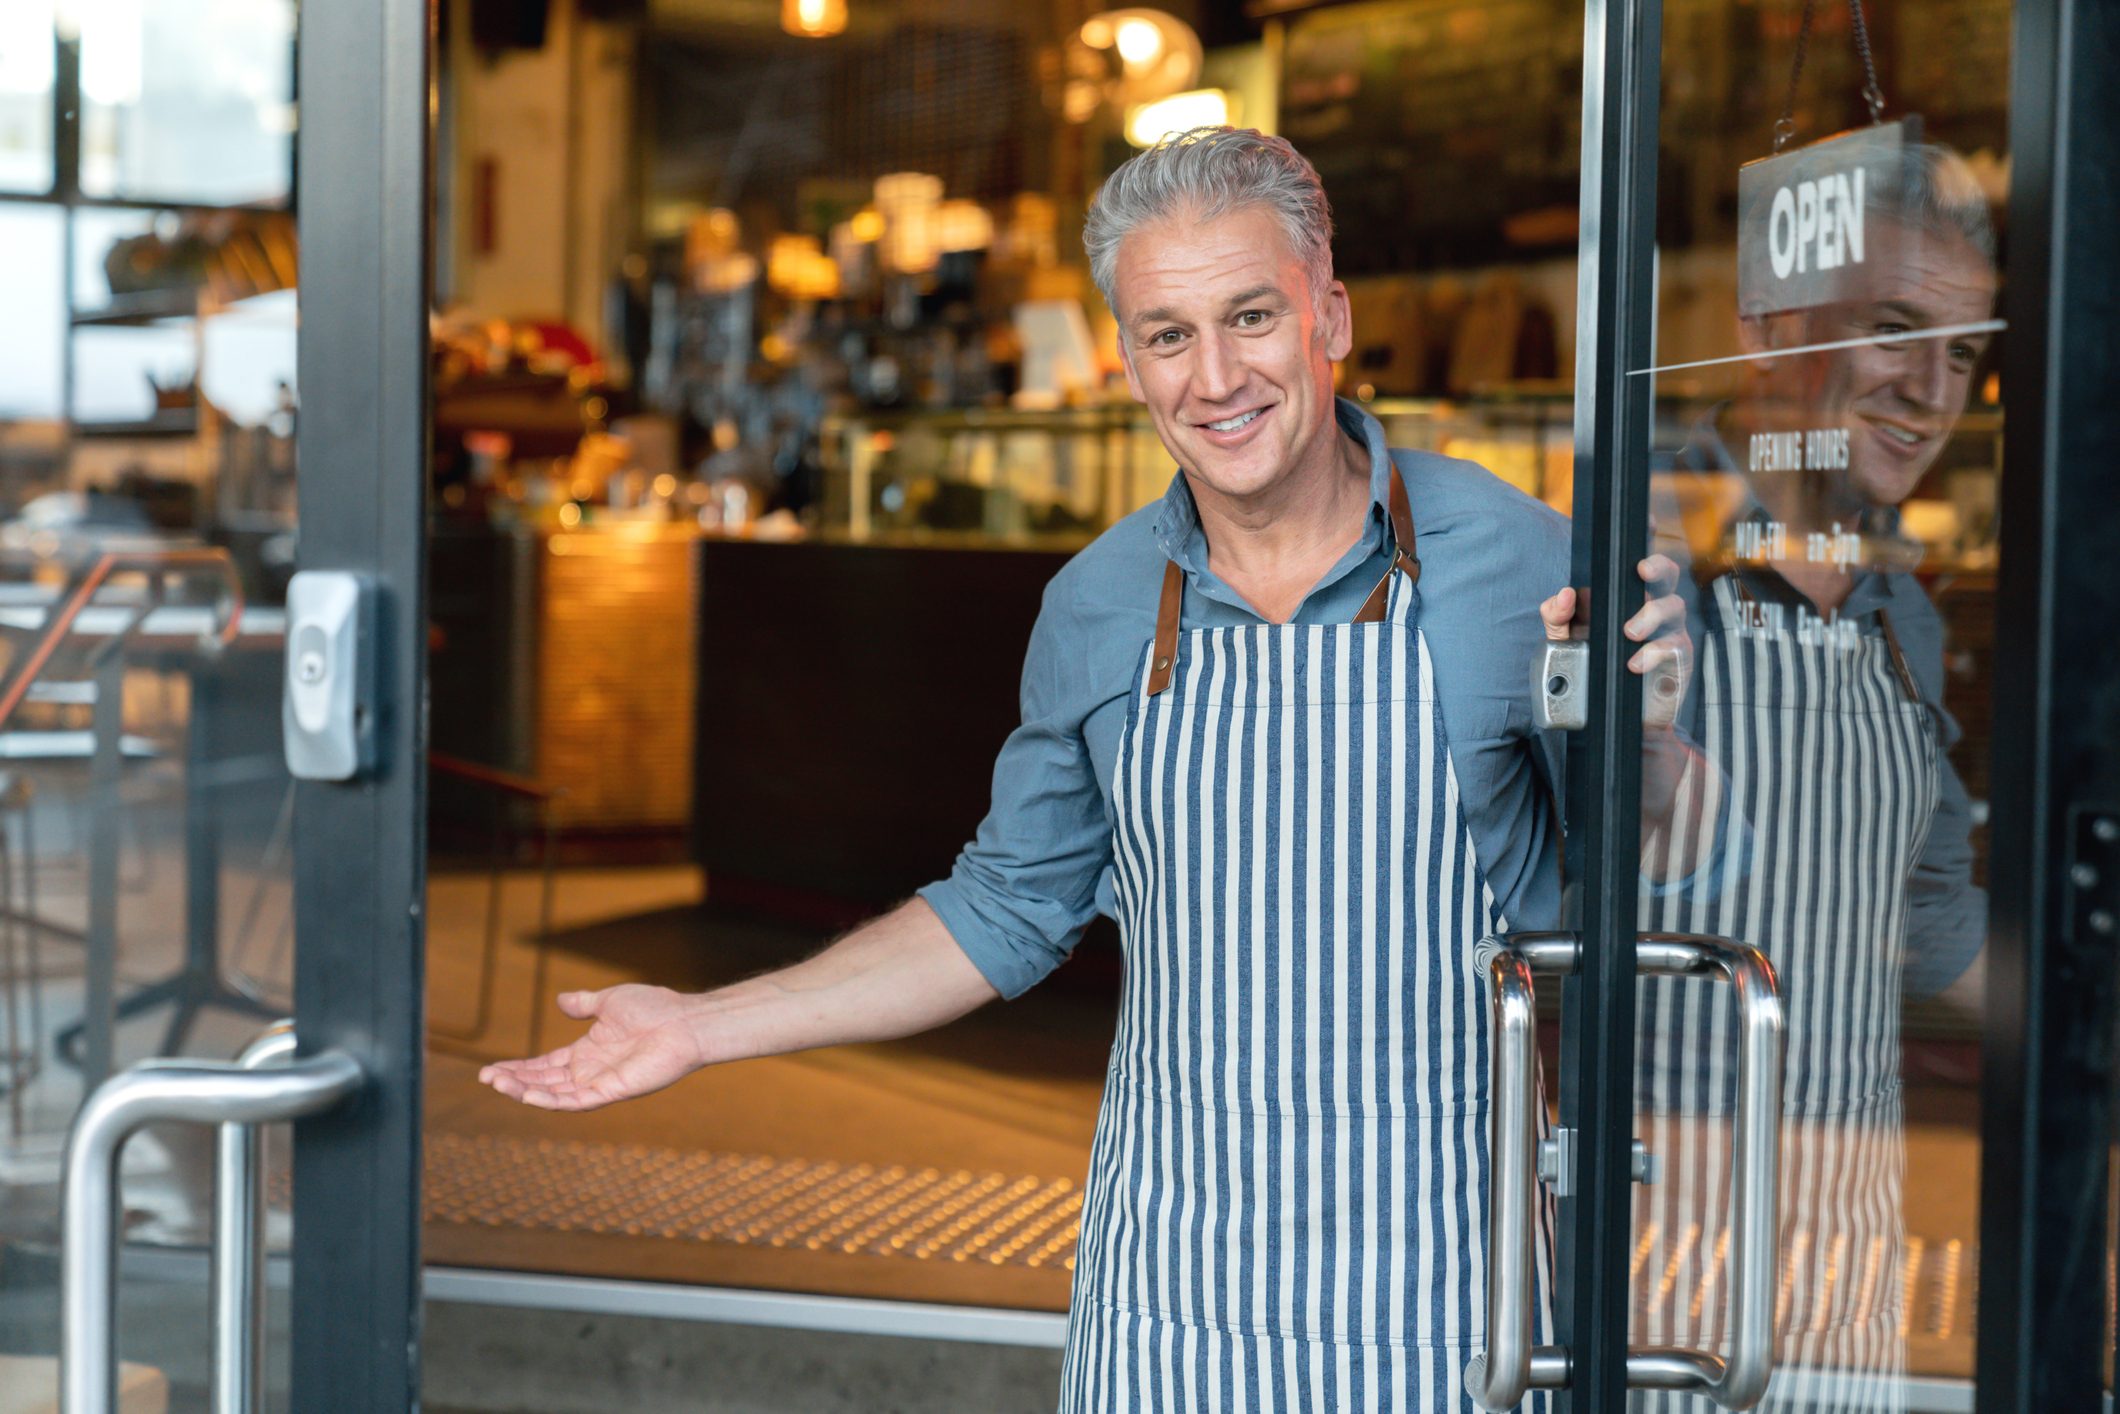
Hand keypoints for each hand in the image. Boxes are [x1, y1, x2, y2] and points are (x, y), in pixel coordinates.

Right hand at [478, 984, 707, 1111]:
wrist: (684, 1021)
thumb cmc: (655, 1008)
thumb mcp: (609, 1001)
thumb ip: (584, 1004)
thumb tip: (561, 1000)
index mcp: (588, 1052)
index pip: (545, 1065)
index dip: (519, 1068)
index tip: (491, 1069)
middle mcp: (590, 1071)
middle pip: (543, 1081)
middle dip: (513, 1081)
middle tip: (485, 1078)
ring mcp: (599, 1083)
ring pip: (553, 1094)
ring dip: (523, 1090)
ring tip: (495, 1083)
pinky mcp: (611, 1092)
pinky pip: (574, 1102)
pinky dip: (550, 1100)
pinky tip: (526, 1095)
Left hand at [1539, 553, 1691, 730]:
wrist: (1614, 714)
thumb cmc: (1594, 667)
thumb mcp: (1567, 641)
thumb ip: (1558, 617)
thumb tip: (1563, 595)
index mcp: (1628, 595)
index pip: (1640, 562)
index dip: (1648, 537)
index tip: (1648, 522)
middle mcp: (1653, 606)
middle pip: (1667, 574)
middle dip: (1658, 566)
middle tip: (1641, 571)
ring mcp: (1670, 630)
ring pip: (1674, 606)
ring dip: (1652, 614)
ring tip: (1629, 632)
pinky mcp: (1678, 658)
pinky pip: (1675, 646)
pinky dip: (1655, 652)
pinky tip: (1635, 663)